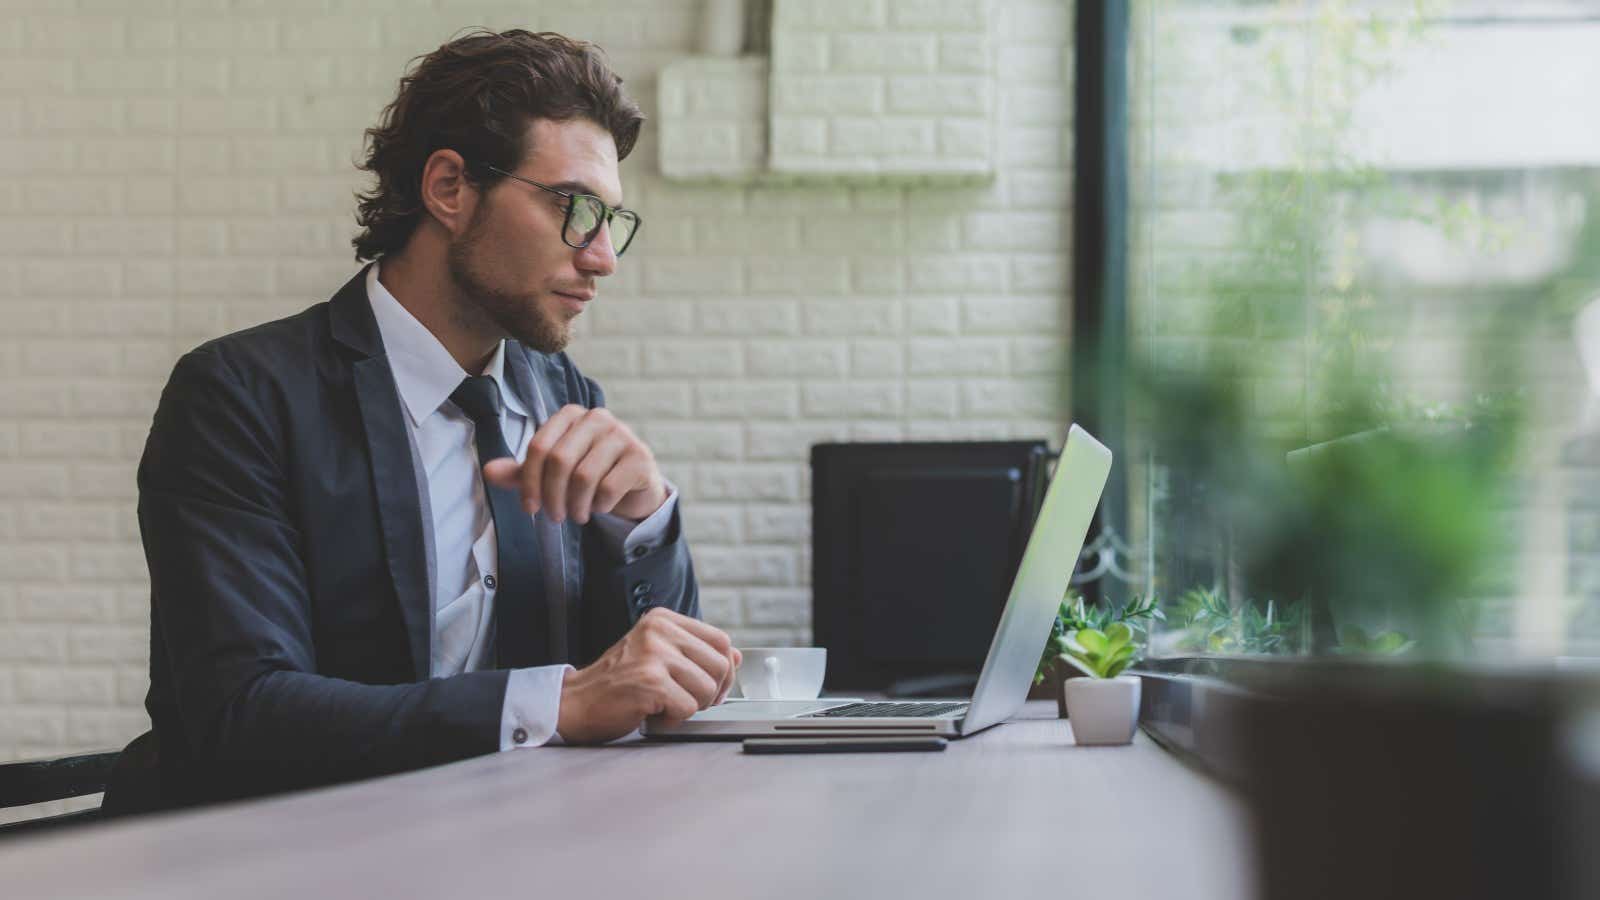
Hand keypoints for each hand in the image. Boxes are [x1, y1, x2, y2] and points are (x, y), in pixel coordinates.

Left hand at [482, 405, 666, 523]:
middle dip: (552, 496)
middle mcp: (597, 417)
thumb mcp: (551, 474)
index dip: (529, 481)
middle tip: (555, 517)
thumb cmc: (589, 474)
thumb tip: (488, 472)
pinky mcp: (640, 457)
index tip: (529, 508)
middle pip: (560, 460)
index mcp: (571, 415)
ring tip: (577, 515)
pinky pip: (609, 487)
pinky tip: (599, 507)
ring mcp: (622, 435)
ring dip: (576, 505)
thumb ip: (522, 472)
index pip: (539, 446)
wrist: (634, 485)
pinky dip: (599, 505)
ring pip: (585, 476)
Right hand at [556, 608, 742, 743]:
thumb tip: (736, 657)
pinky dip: (673, 720)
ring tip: (663, 705)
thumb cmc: (617, 683)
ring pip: (708, 688)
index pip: (721, 640)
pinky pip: (689, 708)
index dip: (723, 670)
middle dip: (710, 692)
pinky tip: (652, 713)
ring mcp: (655, 654)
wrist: (575, 703)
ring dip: (690, 707)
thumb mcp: (657, 656)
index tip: (708, 686)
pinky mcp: (651, 682)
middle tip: (683, 700)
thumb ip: (695, 653)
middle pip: (721, 665)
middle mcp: (660, 631)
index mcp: (663, 620)